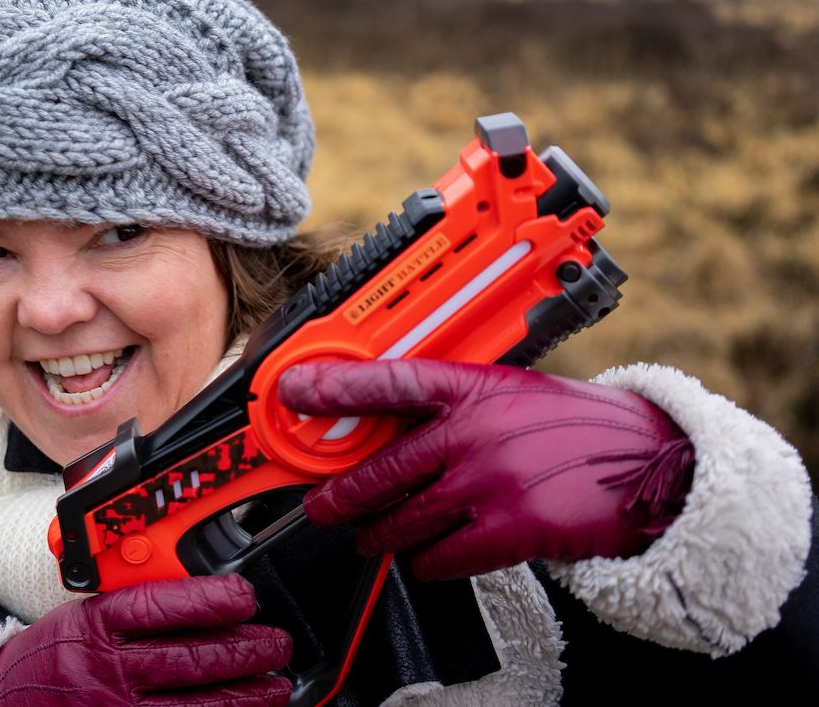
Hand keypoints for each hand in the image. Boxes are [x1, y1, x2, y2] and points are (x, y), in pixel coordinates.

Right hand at [0, 574, 291, 706]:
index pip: (162, 607)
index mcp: (97, 624)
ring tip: (275, 685)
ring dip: (244, 696)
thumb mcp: (87, 614)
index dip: (210, 600)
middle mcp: (107, 669)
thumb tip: (206, 598)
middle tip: (276, 644)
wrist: (5, 699)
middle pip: (189, 660)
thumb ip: (136, 608)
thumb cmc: (56, 653)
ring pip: (193, 704)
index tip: (245, 595)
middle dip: (244, 652)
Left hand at [279, 359, 693, 580]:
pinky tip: (430, 557)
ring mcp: (490, 480)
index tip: (294, 390)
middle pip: (380, 469)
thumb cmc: (575, 425)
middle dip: (340, 497)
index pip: (390, 380)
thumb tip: (389, 419)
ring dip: (381, 537)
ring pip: (403, 520)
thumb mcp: (510, 392)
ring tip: (375, 539)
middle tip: (322, 508)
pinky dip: (427, 563)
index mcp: (473, 387)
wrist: (649, 463)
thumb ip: (454, 405)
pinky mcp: (510, 528)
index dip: (336, 386)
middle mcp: (475, 430)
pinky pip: (440, 558)